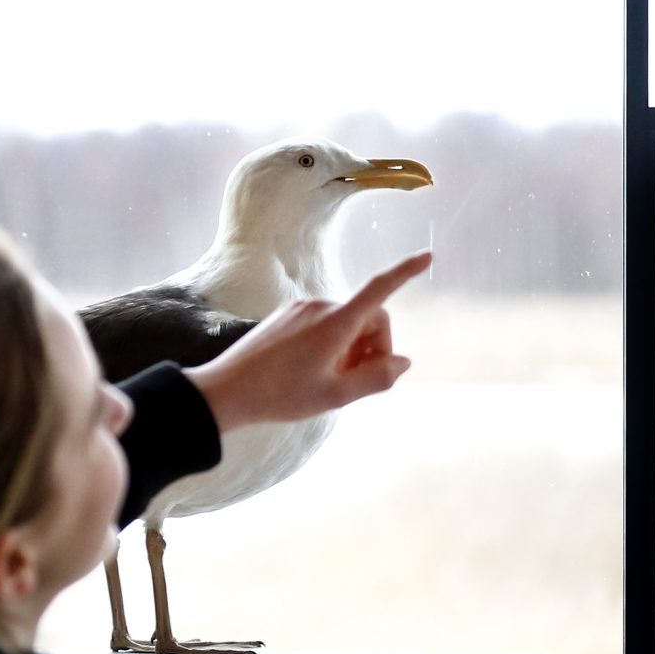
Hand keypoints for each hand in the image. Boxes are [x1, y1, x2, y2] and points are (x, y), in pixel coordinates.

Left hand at [188, 254, 430, 434]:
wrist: (226, 391)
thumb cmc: (281, 395)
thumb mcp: (336, 396)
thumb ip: (376, 378)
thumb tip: (403, 362)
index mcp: (335, 323)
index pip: (379, 290)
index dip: (406, 272)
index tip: (427, 257)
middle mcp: (320, 306)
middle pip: (370, 317)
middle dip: (374, 346)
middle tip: (357, 382)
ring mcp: (302, 308)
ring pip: (347, 323)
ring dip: (352, 349)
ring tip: (331, 381)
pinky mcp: (288, 315)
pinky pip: (325, 324)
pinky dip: (333, 345)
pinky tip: (313, 371)